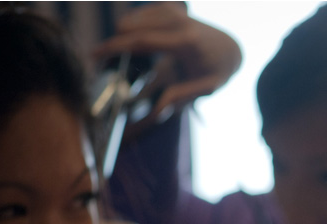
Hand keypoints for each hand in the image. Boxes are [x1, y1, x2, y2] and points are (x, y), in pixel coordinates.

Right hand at [94, 3, 241, 116]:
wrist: (231, 49)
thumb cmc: (217, 72)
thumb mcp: (206, 89)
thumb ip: (181, 96)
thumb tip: (156, 110)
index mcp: (186, 42)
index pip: (142, 41)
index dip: (115, 46)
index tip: (95, 54)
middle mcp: (179, 21)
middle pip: (131, 26)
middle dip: (113, 42)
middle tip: (102, 61)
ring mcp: (175, 11)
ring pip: (133, 18)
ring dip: (123, 36)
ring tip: (124, 56)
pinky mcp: (171, 8)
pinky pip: (140, 14)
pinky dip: (134, 27)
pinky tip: (139, 43)